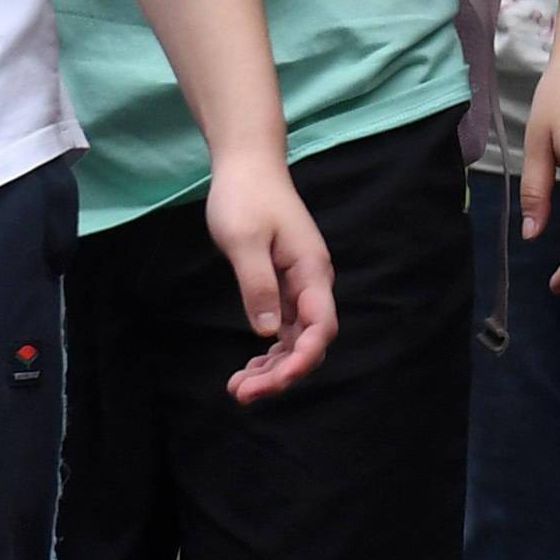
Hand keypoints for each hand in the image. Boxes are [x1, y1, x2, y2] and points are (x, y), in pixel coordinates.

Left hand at [203, 156, 339, 402]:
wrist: (247, 165)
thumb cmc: (246, 197)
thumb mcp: (245, 240)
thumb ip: (258, 284)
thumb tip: (269, 332)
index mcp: (311, 270)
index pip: (320, 327)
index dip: (302, 360)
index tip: (274, 383)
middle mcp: (311, 283)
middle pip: (309, 341)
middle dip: (281, 374)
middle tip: (241, 394)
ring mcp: (299, 285)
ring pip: (296, 340)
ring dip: (273, 369)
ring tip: (239, 389)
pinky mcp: (283, 285)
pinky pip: (284, 329)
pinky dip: (269, 352)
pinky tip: (249, 366)